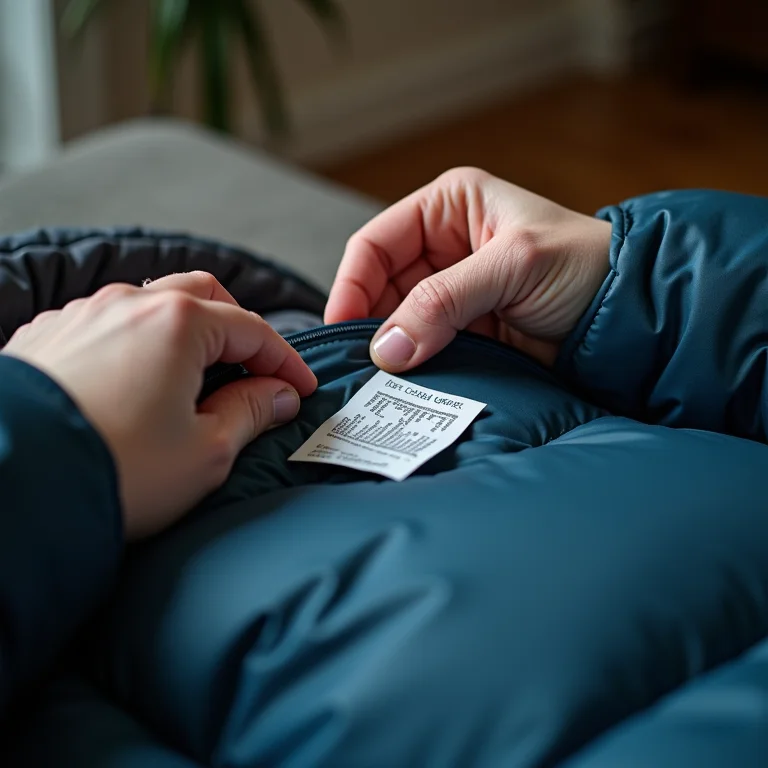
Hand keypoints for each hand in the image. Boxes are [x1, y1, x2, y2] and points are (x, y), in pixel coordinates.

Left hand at [2, 272, 316, 539]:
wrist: (11, 488)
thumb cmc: (114, 470)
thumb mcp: (207, 451)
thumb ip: (252, 413)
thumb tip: (277, 395)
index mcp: (178, 323)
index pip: (253, 330)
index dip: (285, 361)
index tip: (300, 388)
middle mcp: (128, 304)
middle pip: (204, 296)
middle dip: (237, 330)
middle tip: (253, 371)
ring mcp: (81, 315)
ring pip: (151, 305)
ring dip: (185, 335)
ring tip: (194, 380)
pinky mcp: (44, 337)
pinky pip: (106, 325)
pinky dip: (137, 344)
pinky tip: (136, 384)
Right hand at [325, 167, 611, 368]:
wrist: (630, 314)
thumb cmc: (584, 265)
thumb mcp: (512, 266)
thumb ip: (444, 301)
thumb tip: (387, 347)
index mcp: (448, 208)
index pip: (376, 244)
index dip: (353, 284)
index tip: (344, 327)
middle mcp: (443, 248)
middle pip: (381, 287)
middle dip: (372, 323)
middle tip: (362, 362)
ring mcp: (453, 294)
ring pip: (399, 322)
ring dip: (392, 349)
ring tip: (381, 377)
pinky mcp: (465, 331)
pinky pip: (424, 349)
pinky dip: (414, 367)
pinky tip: (407, 382)